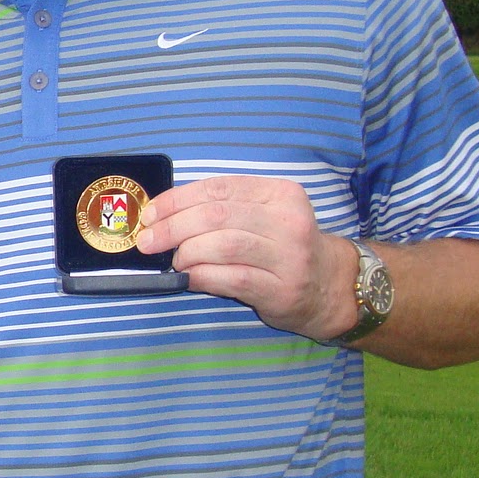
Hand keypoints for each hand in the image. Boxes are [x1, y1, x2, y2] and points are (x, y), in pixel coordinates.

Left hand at [136, 175, 357, 341]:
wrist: (330, 287)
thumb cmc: (282, 247)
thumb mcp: (263, 216)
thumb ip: (224, 209)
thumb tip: (163, 215)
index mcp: (280, 193)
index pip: (219, 188)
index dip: (177, 200)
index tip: (150, 214)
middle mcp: (289, 221)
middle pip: (217, 215)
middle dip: (173, 227)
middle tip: (148, 241)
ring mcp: (290, 257)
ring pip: (224, 245)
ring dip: (187, 252)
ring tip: (174, 261)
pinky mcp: (283, 289)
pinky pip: (233, 278)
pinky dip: (202, 276)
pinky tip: (188, 277)